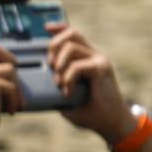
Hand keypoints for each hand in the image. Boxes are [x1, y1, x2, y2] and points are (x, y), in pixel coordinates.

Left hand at [46, 24, 133, 141]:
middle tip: (51, 66)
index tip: (46, 28)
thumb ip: (58, 82)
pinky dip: (68, 79)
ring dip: (59, 65)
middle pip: (71, 34)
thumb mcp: (67, 94)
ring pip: (71, 47)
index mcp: (87, 58)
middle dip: (54, 45)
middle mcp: (94, 55)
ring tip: (59, 83)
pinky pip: (77, 66)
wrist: (111, 123)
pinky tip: (68, 93)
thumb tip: (40, 78)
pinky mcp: (102, 69)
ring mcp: (99, 60)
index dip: (58, 28)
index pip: (73, 33)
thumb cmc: (90, 111)